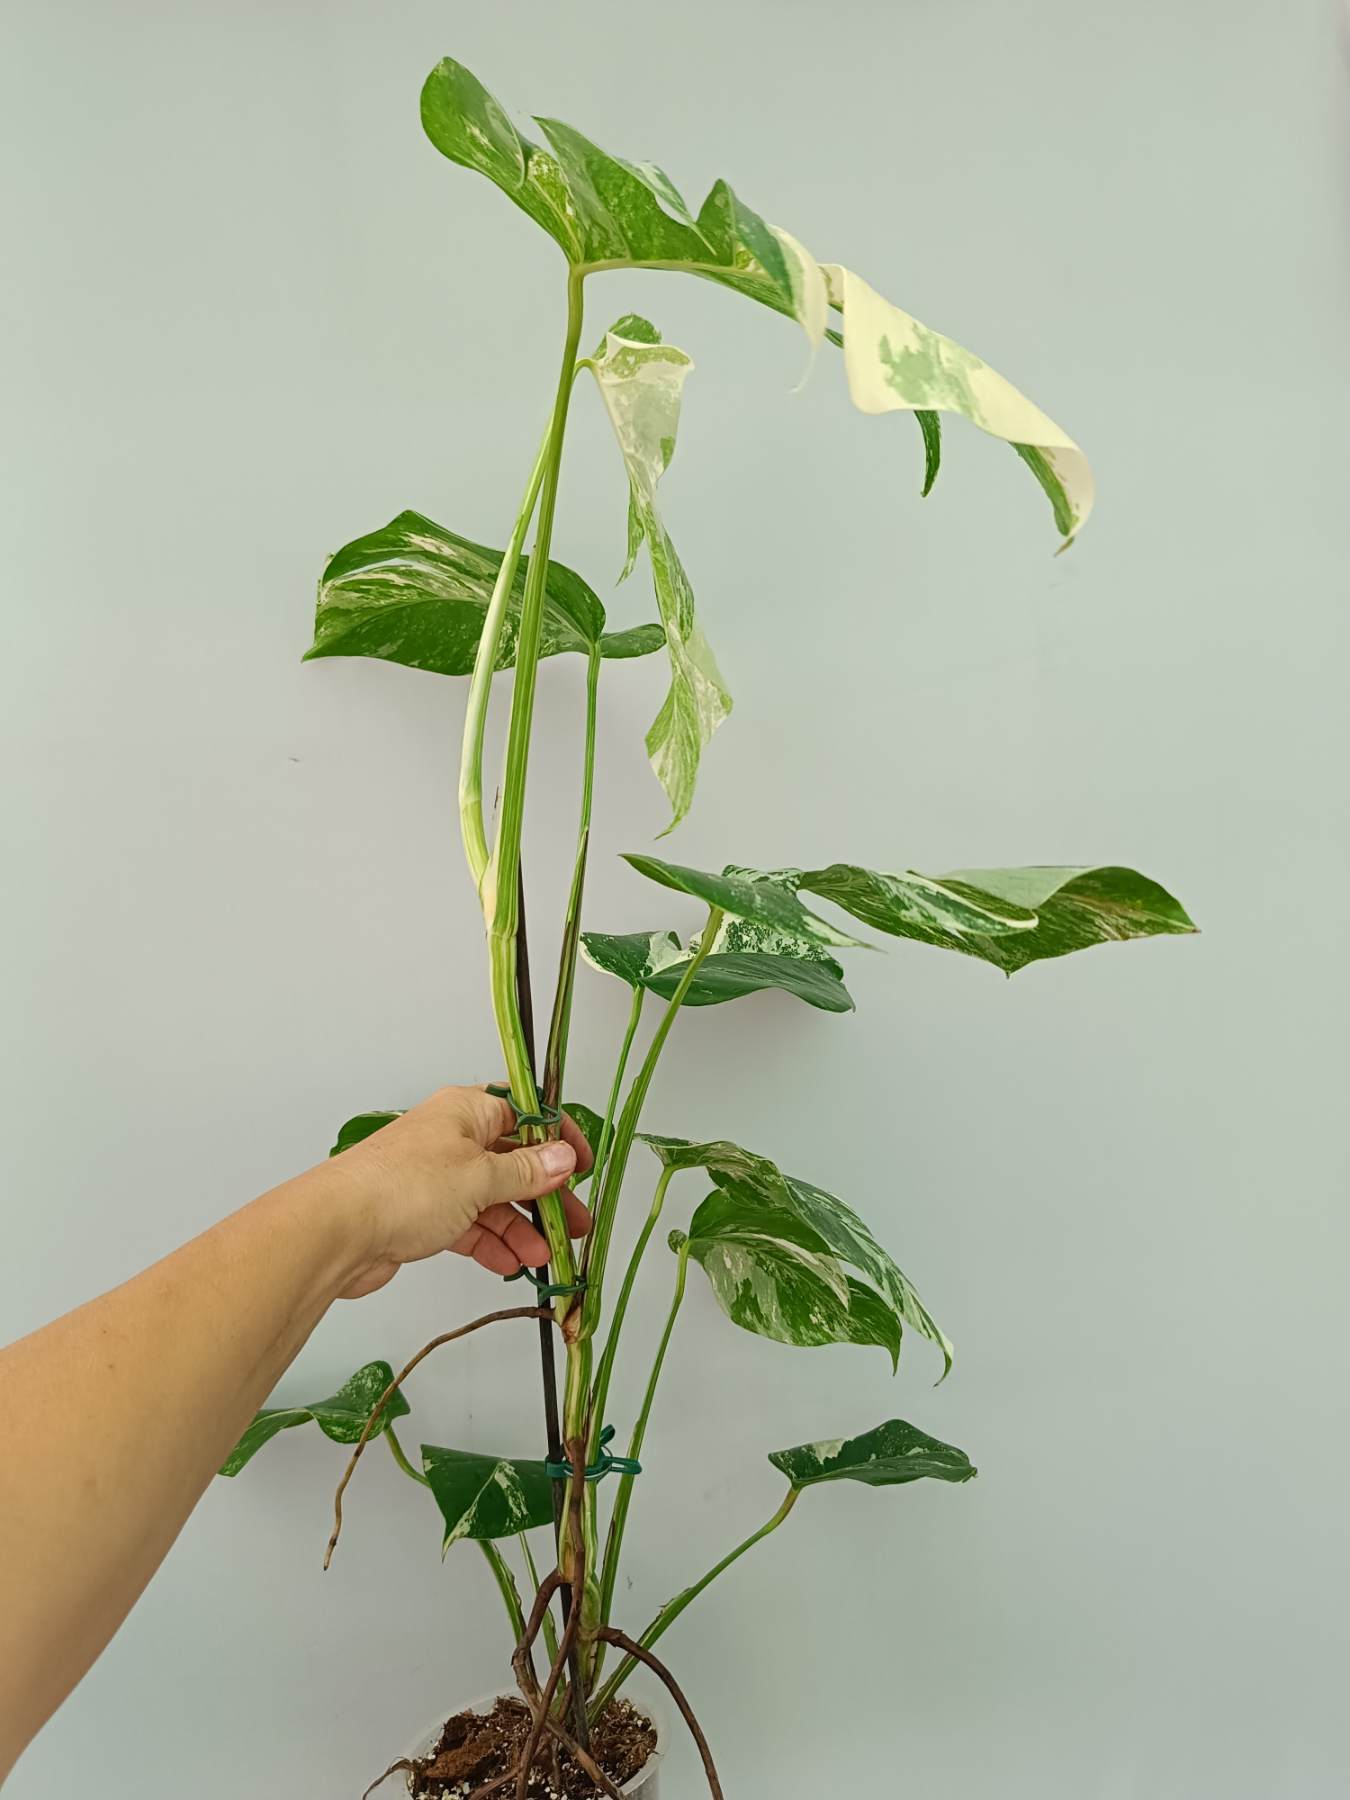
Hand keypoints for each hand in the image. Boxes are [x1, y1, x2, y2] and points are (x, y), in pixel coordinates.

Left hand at [328, 1086, 592, 1298]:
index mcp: (467, 1111)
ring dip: (520, 1227)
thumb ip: (527, 1171)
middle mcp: (451, 1139)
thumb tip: (563, 1156)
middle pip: (512, 1161)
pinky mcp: (420, 1215)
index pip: (526, 1113)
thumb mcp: (481, 1176)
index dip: (558, 1136)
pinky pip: (468, 1225)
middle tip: (574, 1225)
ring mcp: (435, 1178)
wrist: (336, 1231)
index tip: (583, 1165)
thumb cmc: (404, 1187)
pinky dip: (490, 1242)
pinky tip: (510, 1263)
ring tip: (543, 1257)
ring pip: (491, 1198)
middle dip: (544, 1195)